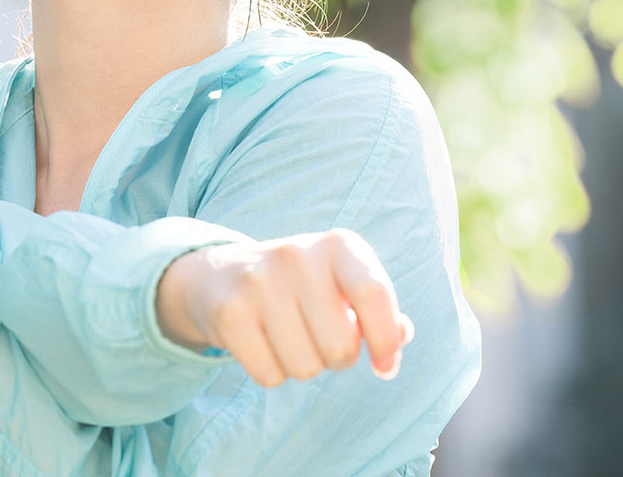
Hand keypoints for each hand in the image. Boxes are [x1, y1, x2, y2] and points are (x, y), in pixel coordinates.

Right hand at [156, 228, 416, 384]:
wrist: (223, 275)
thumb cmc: (304, 286)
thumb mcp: (345, 283)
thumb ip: (380, 311)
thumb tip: (399, 338)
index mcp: (338, 245)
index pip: (374, 293)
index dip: (386, 338)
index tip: (385, 364)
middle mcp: (297, 255)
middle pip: (341, 347)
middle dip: (338, 358)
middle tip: (322, 338)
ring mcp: (259, 282)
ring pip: (305, 367)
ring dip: (304, 366)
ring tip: (291, 337)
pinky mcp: (230, 313)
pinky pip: (270, 376)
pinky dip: (273, 373)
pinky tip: (264, 344)